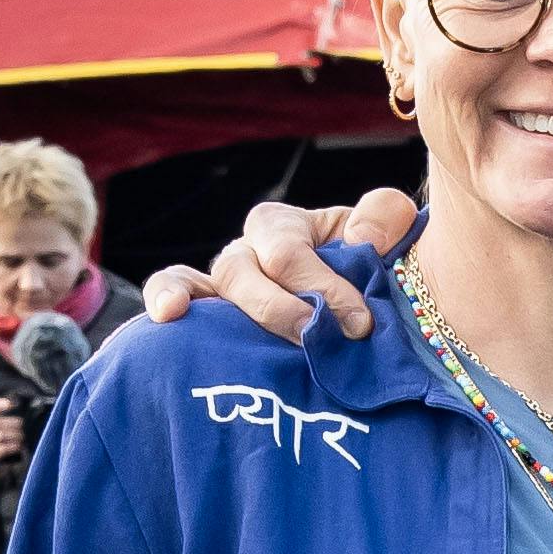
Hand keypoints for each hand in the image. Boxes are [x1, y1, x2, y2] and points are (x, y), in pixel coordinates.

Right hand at [139, 188, 417, 345]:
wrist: (372, 323)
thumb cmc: (373, 278)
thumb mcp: (389, 236)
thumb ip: (386, 216)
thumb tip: (362, 236)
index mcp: (284, 229)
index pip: (287, 250)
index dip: (321, 286)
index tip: (361, 324)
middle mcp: (246, 254)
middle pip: (241, 271)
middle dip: (280, 308)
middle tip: (315, 337)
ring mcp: (222, 289)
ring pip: (202, 286)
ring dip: (205, 304)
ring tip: (186, 315)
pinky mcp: (207, 322)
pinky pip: (172, 297)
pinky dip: (163, 300)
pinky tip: (166, 316)